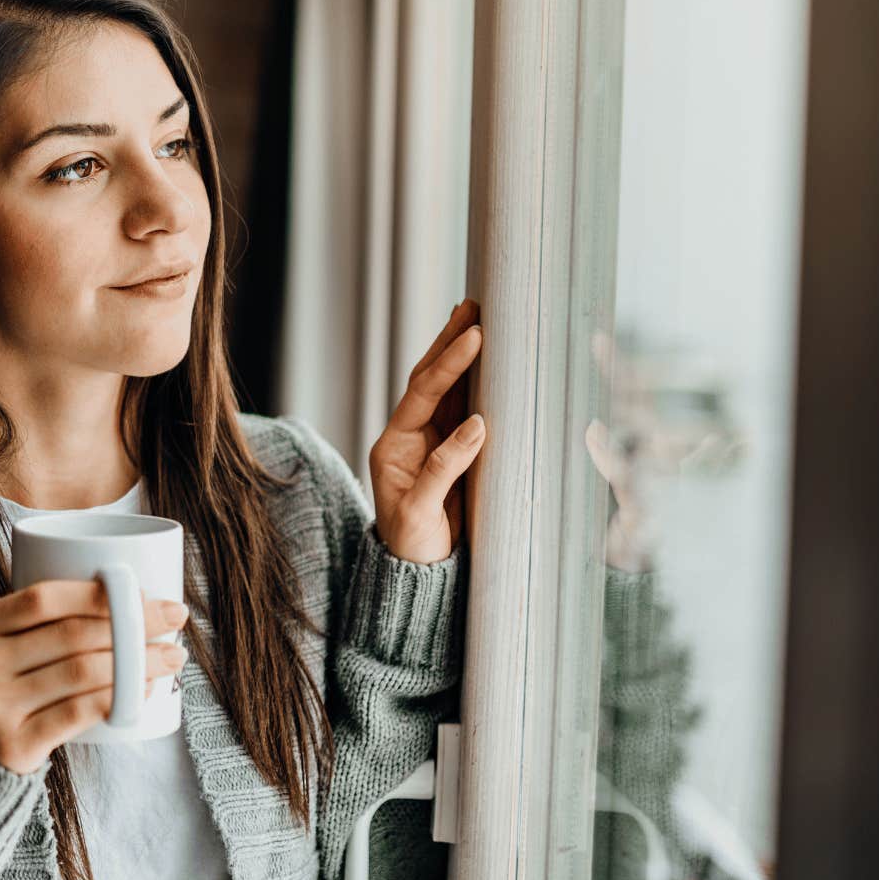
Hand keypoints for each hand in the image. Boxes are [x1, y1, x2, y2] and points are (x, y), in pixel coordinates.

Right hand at [0, 580, 188, 773]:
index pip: (44, 598)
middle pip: (72, 635)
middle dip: (134, 624)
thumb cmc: (4, 688)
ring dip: (138, 663)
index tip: (146, 593)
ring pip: (82, 673)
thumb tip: (131, 598)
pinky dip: (119, 699)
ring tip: (171, 657)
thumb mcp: (3, 648)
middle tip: (174, 620)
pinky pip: (79, 713)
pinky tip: (145, 691)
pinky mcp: (14, 745)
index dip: (100, 593)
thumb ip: (43, 623)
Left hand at [368, 299, 485, 563]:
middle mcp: (408, 437)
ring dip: (460, 354)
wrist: (416, 573)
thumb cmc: (413, 546)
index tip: (474, 338)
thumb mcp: (421, 512)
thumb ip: (444, 468)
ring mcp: (428, 442)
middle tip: (472, 306)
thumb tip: (478, 425)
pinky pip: (460, 408)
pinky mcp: (448, 451)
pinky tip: (486, 359)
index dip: (448, 365)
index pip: (422, 394)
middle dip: (448, 342)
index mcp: (393, 447)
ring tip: (477, 317)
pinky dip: (473, 381)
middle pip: (428, 379)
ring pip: (445, 388)